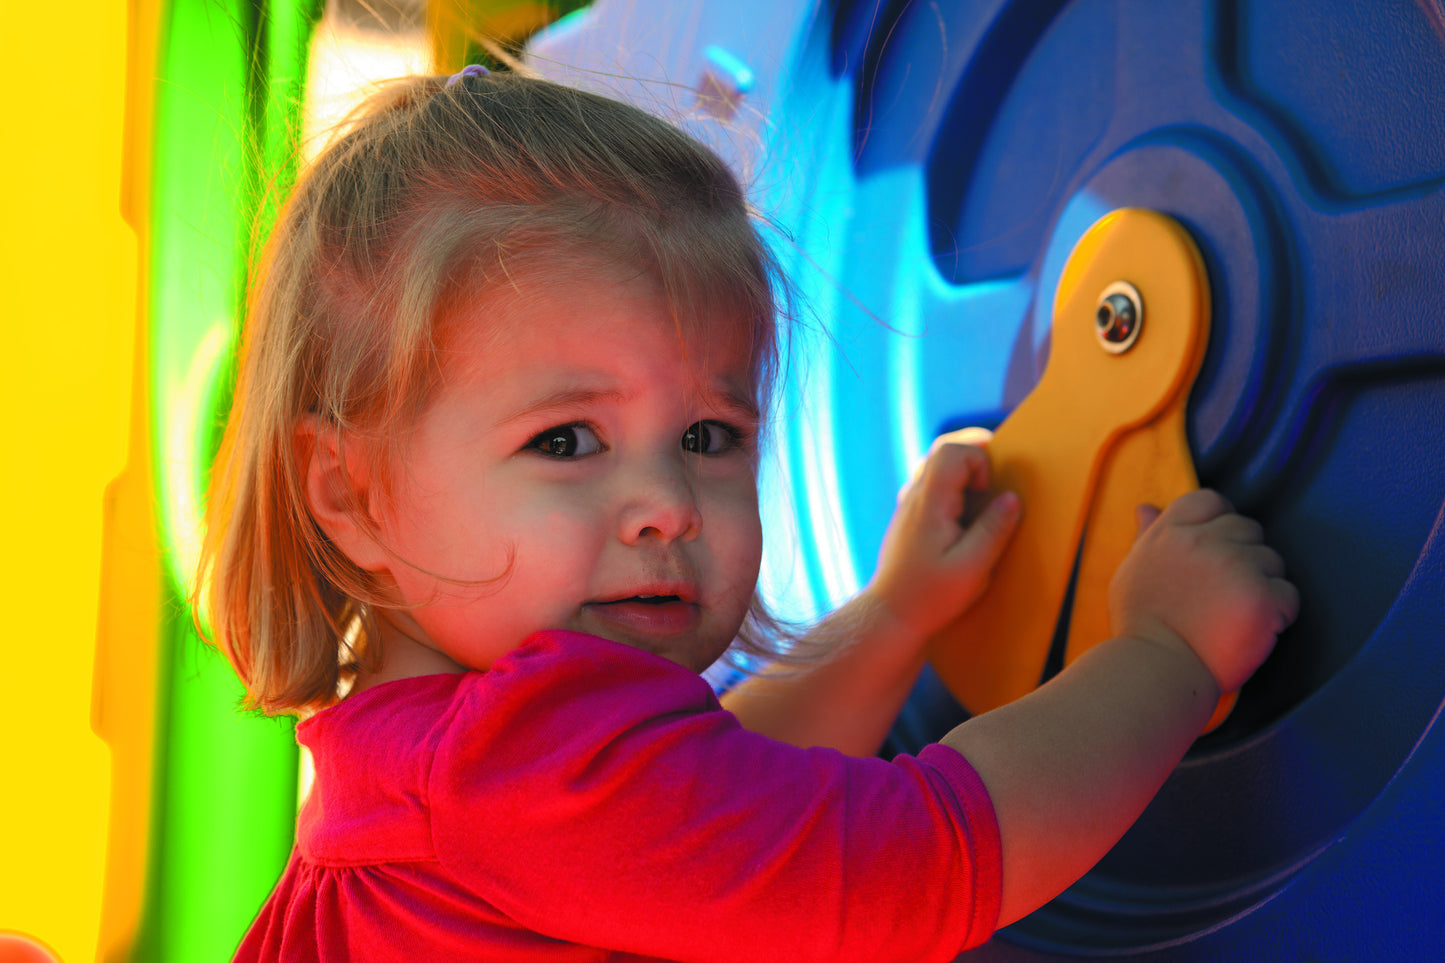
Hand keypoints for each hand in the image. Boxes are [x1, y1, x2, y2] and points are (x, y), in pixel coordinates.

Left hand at [869, 428, 1021, 641]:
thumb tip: (1013, 498)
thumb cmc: (930, 596)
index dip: (979, 459)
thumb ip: (994, 530)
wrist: (891, 613)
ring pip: (935, 465)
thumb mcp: (972, 568)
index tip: (988, 491)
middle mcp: (915, 496)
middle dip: (975, 455)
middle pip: (942, 449)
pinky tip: (962, 516)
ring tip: (980, 498)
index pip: (951, 450)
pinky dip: (952, 488)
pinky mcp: (910, 517)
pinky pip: (931, 485)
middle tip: (995, 478)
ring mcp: (909, 505)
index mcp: (929, 503)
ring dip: (963, 472)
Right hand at [1109, 489, 1298, 693]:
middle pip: (1248, 529)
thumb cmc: (1142, 626)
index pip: (1211, 500)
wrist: (1155, 670)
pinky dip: (1278, 615)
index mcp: (1171, 532)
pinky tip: (1251, 631)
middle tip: (1223, 595)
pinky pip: (1288, 595)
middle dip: (1244, 557)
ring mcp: (1235, 566)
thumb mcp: (1133, 571)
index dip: (1220, 522)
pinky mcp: (1261, 597)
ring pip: (1272, 561)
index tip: (1216, 551)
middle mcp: (1203, 541)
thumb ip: (1147, 537)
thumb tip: (1146, 508)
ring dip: (1262, 586)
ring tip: (1234, 616)